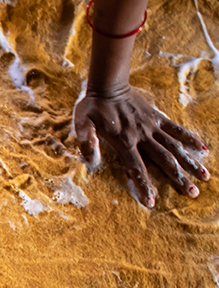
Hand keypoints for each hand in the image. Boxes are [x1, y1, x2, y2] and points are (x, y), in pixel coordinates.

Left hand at [74, 86, 208, 206]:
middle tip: (193, 193)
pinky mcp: (157, 118)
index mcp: (124, 141)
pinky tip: (204, 148)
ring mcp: (152, 127)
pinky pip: (177, 129)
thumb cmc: (93, 107)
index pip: (136, 168)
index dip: (144, 185)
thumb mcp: (82, 123)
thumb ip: (86, 141)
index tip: (152, 202)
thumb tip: (88, 160)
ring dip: (190, 162)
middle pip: (164, 160)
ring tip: (205, 176)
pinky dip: (190, 138)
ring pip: (175, 147)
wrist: (108, 85)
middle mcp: (142, 136)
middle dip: (179, 178)